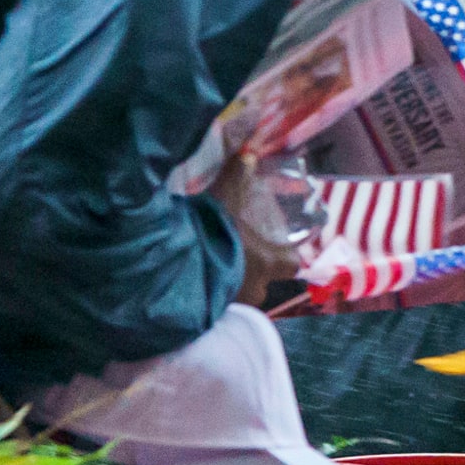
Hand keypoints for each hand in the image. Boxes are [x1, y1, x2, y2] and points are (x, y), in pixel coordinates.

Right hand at [211, 156, 302, 304]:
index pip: (291, 264)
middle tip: (239, 252)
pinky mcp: (213, 313)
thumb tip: (248, 152)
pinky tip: (200, 277)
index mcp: (272, 263)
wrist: (173, 265)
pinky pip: (220, 302)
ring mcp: (237, 304)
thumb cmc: (211, 232)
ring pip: (243, 292)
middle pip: (266, 280)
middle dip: (255, 269)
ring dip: (233, 280)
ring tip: (215, 262)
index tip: (274, 246)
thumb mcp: (225, 199)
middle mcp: (260, 288)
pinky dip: (213, 291)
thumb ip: (236, 175)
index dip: (284, 255)